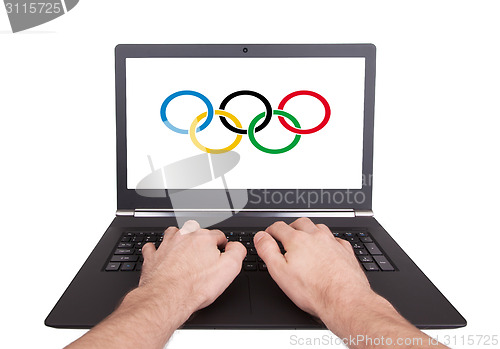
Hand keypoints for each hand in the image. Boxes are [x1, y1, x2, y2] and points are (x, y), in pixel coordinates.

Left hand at [139, 221, 246, 318]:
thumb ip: (237, 252)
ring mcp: (166, 246)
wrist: (168, 297)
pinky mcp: (152, 257)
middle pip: (195, 232)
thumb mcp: (230, 268)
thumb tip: (236, 246)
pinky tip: (158, 254)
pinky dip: (155, 250)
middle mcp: (184, 237)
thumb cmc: (196, 286)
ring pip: (173, 234)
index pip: (218, 235)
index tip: (221, 254)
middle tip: (203, 255)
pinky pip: (152, 247)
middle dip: (200, 240)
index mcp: (203, 238)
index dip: (222, 245)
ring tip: (182, 250)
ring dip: (178, 239)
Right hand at [253, 218, 375, 321]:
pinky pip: (336, 239)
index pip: (279, 227)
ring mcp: (332, 242)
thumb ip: (267, 251)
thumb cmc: (313, 290)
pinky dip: (329, 240)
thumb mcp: (279, 272)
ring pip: (319, 227)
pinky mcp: (346, 251)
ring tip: (306, 238)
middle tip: (286, 234)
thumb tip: (260, 237)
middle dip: (291, 226)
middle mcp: (316, 237)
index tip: (268, 235)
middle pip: (300, 222)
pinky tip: (327, 247)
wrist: (344, 300)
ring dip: (310, 230)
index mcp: (297, 240)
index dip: (270, 230)